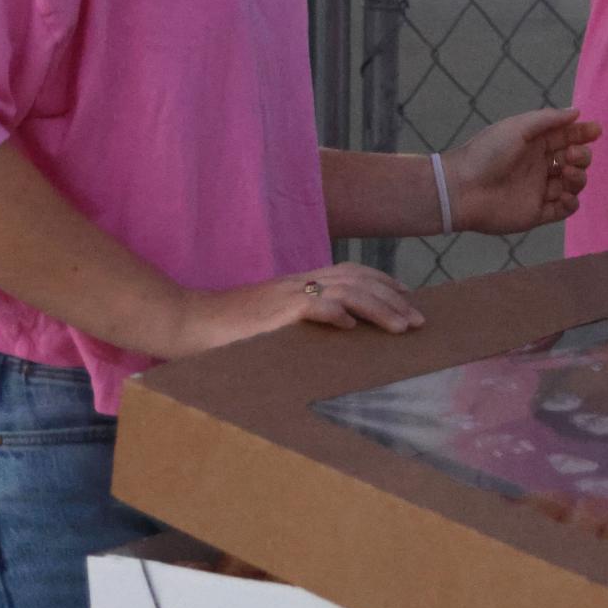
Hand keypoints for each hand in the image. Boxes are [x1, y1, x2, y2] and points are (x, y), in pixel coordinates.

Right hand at [162, 262, 424, 358]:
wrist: (187, 322)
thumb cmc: (228, 330)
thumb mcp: (274, 323)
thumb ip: (302, 323)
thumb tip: (334, 334)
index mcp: (301, 284)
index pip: (353, 273)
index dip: (384, 283)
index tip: (409, 298)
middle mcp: (299, 283)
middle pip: (358, 280)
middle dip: (394, 299)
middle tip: (420, 321)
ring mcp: (286, 296)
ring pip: (345, 292)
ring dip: (378, 308)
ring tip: (402, 327)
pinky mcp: (272, 311)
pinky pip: (309, 306)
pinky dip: (333, 313)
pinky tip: (351, 326)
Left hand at [443, 107, 600, 233]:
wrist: (462, 189)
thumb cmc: (487, 153)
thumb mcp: (518, 128)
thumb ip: (549, 120)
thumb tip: (577, 112)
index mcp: (535, 144)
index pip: (567, 137)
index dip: (583, 133)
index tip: (596, 130)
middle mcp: (540, 166)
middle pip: (575, 160)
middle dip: (582, 156)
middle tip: (571, 156)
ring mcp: (539, 190)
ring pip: (573, 184)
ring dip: (579, 178)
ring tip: (567, 173)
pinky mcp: (537, 213)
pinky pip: (565, 209)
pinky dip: (572, 202)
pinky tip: (566, 194)